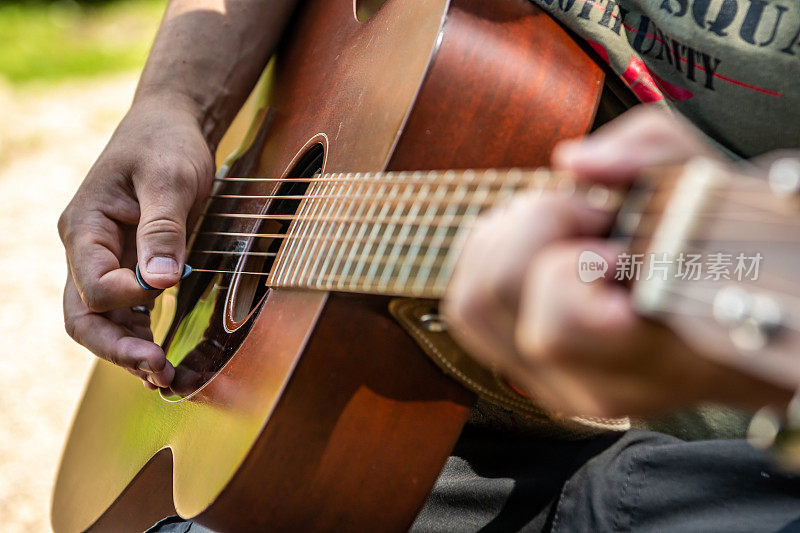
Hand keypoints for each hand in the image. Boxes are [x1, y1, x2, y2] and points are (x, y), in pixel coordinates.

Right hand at [58, 95, 213, 388]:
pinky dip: (140, 336)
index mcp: (85, 226)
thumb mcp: (170, 178)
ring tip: (163, 377)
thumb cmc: (166, 144)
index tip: (167, 284)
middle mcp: (86, 250)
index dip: (127, 295)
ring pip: (102, 321)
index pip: (93, 282)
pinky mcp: (128, 266)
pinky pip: (126, 312)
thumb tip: (159, 283)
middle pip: (84, 315)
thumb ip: (162, 229)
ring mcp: (105, 261)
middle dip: (117, 347)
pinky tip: (161, 356)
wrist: (169, 126)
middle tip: (157, 370)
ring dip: (128, 351)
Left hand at [444, 107, 791, 417]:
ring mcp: (556, 388)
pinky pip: (471, 312)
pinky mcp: (532, 373)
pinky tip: (536, 241)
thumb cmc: (724, 251)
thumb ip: (648, 156)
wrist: (741, 325)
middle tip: (587, 211)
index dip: (575, 261)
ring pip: (470, 305)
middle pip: (493, 298)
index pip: (560, 323)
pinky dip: (489, 258)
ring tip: (560, 220)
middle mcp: (595, 389)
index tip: (616, 235)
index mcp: (656, 360)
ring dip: (504, 238)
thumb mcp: (707, 181)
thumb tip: (571, 161)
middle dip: (532, 226)